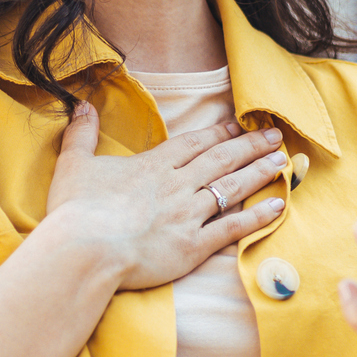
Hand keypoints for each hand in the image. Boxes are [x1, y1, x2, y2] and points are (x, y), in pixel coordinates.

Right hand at [46, 102, 288, 291]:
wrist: (84, 251)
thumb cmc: (75, 211)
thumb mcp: (73, 165)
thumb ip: (81, 134)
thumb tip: (81, 106)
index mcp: (152, 166)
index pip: (194, 143)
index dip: (220, 132)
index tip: (239, 125)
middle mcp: (177, 185)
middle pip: (222, 160)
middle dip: (250, 146)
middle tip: (275, 136)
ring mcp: (188, 215)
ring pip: (233, 188)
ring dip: (259, 172)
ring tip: (282, 162)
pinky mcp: (193, 246)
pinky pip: (233, 228)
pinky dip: (257, 217)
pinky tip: (277, 205)